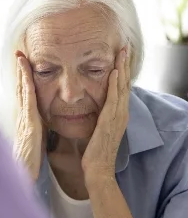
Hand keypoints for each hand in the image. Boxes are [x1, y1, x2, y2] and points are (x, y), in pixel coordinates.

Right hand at [13, 51, 44, 181]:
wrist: (25, 173)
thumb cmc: (31, 159)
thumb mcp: (36, 139)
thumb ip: (38, 127)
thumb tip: (42, 120)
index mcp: (27, 118)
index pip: (25, 94)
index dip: (24, 78)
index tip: (25, 64)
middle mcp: (23, 115)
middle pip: (21, 88)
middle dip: (20, 70)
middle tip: (19, 53)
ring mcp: (24, 117)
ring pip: (23, 90)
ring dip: (21, 73)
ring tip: (21, 57)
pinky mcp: (29, 122)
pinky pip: (28, 99)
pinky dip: (26, 84)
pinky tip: (27, 74)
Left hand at [82, 48, 129, 181]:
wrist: (98, 169)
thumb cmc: (95, 151)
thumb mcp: (98, 129)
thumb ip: (98, 116)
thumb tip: (93, 107)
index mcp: (118, 114)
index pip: (121, 88)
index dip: (121, 71)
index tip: (119, 56)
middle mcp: (121, 113)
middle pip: (125, 84)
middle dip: (124, 65)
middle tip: (124, 47)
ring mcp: (117, 117)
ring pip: (122, 87)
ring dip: (122, 69)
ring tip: (122, 52)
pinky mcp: (109, 121)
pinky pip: (113, 99)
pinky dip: (115, 84)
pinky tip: (114, 72)